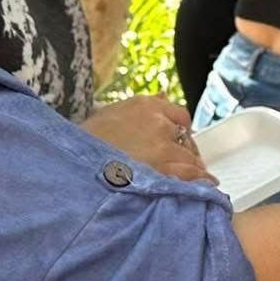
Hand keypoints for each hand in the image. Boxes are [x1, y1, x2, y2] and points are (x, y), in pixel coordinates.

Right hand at [82, 97, 216, 184]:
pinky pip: (191, 175)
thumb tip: (164, 95)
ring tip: (193, 179)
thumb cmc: (85, 142)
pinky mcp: (164, 170)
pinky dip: (199, 180)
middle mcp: (157, 123)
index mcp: (144, 106)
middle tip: (183, 163)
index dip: (179, 131)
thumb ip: (139, 107)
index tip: (178, 142)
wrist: (74, 167)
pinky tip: (205, 185)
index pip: (178, 115)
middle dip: (185, 150)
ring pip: (190, 157)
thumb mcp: (108, 114)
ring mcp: (162, 147)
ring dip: (192, 168)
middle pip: (185, 138)